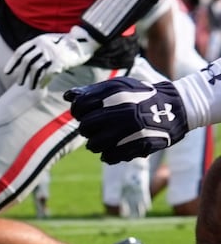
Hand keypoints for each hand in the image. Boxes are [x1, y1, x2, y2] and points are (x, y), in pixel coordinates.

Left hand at [4, 26, 94, 89]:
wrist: (86, 41)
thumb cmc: (66, 44)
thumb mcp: (49, 41)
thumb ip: (38, 50)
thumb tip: (25, 65)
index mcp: (39, 40)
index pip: (20, 52)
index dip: (12, 63)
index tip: (7, 72)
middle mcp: (43, 45)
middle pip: (26, 61)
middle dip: (21, 74)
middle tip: (19, 82)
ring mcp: (52, 53)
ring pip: (35, 69)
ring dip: (31, 80)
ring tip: (30, 87)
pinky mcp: (60, 61)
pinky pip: (47, 74)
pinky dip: (42, 81)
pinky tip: (40, 86)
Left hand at [65, 77, 190, 161]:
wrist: (176, 108)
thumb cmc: (141, 96)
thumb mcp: (119, 86)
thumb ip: (92, 91)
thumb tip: (67, 96)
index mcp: (114, 94)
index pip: (79, 107)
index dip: (78, 111)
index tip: (84, 113)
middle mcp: (121, 111)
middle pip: (85, 127)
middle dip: (86, 129)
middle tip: (94, 128)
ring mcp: (130, 129)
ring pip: (94, 145)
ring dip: (95, 144)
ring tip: (103, 139)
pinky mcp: (138, 145)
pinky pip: (109, 157)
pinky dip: (107, 155)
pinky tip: (113, 148)